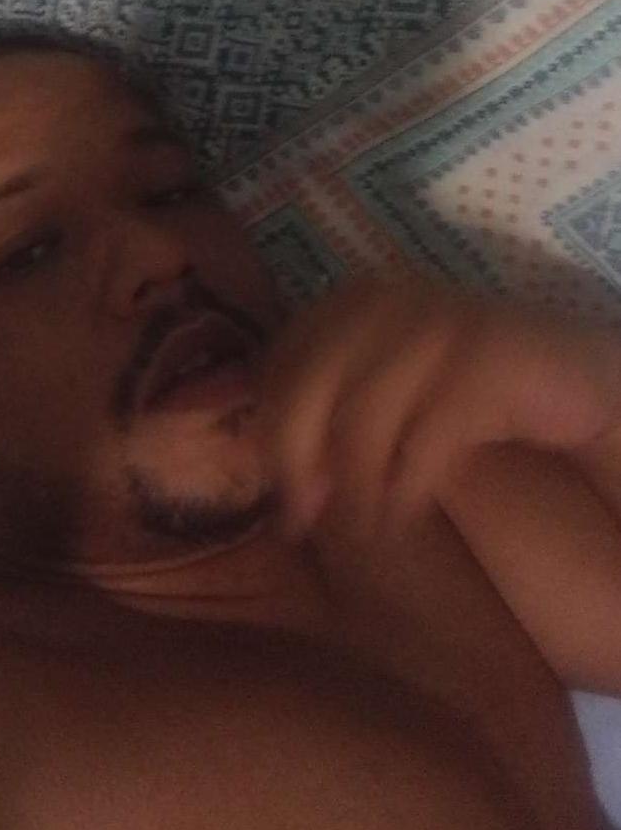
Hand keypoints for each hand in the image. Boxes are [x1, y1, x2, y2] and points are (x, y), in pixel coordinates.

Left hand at [263, 277, 620, 543]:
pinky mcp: (486, 356)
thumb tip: (283, 492)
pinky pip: (426, 435)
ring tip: (364, 527)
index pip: (275, 368)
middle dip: (296, 462)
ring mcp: (434, 322)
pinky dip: (407, 486)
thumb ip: (325, 428)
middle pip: (304, 388)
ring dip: (355, 487)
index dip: (267, 434)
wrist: (562, 377)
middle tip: (304, 519)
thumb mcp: (379, 406)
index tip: (280, 494)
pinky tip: (402, 516)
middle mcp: (382, 302)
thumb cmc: (458, 396)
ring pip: (361, 418)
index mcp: (344, 304)